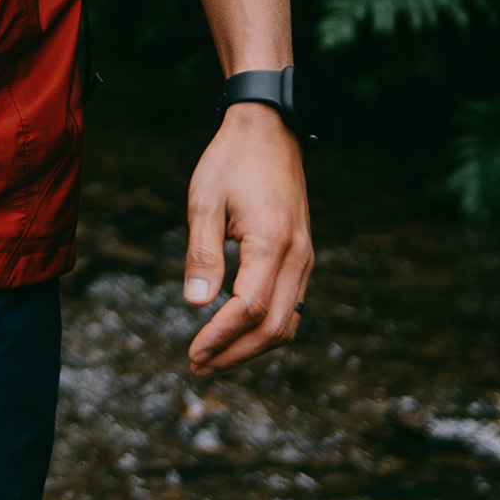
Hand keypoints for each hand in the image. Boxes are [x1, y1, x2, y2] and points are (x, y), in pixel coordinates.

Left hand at [182, 106, 313, 374]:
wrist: (269, 133)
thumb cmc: (230, 162)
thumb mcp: (204, 202)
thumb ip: (201, 254)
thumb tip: (194, 304)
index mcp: (272, 242)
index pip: (250, 308)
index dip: (221, 337)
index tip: (193, 353)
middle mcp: (297, 256)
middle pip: (274, 326)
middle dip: (235, 353)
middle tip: (198, 366)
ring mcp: (305, 259)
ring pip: (288, 322)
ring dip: (251, 347)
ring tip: (212, 357)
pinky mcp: (302, 258)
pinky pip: (291, 306)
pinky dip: (266, 329)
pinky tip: (235, 334)